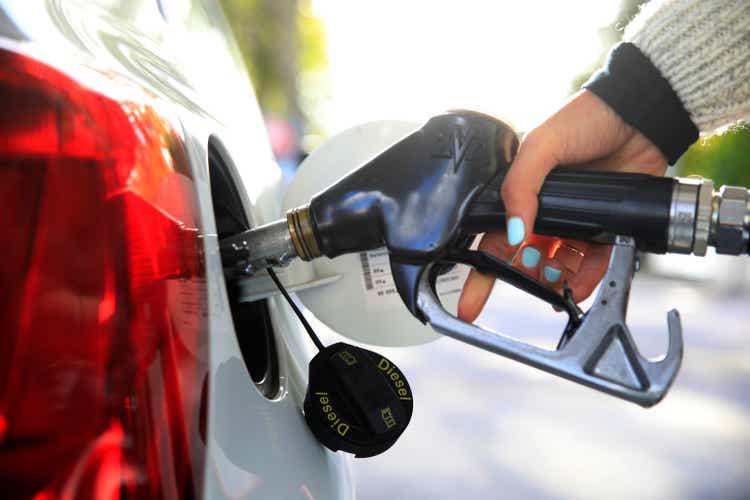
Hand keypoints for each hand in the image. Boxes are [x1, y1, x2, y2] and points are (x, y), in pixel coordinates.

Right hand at [458, 89, 667, 321]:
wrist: (638, 114)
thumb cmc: (584, 119)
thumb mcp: (540, 145)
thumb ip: (520, 187)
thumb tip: (515, 233)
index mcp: (521, 194)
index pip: (494, 240)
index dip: (481, 274)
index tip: (469, 306)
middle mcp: (545, 212)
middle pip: (526, 260)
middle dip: (524, 278)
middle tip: (530, 284)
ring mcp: (576, 222)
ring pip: (558, 267)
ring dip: (555, 282)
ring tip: (557, 288)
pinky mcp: (606, 228)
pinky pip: (592, 263)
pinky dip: (586, 279)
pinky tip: (579, 287)